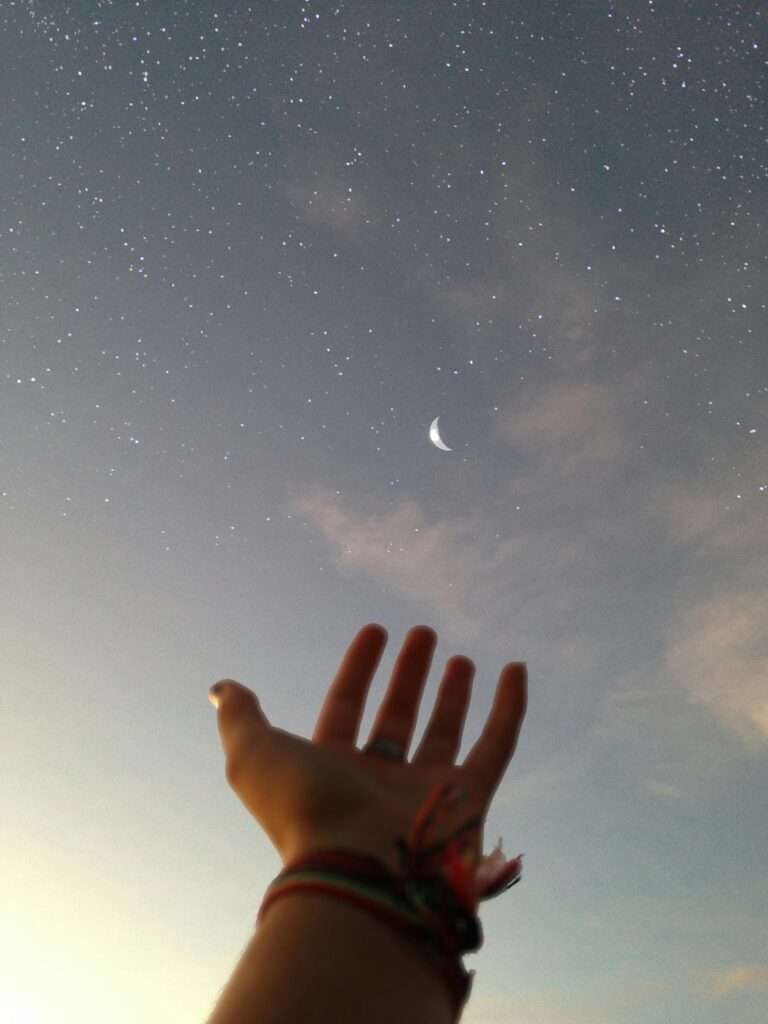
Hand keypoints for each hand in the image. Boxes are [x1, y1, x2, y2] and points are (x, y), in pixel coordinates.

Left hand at [209, 623, 526, 875]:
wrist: (358, 871)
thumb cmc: (303, 810)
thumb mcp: (254, 755)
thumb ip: (240, 718)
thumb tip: (221, 687)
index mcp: (333, 768)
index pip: (347, 706)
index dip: (358, 668)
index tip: (375, 630)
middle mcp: (380, 780)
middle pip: (398, 717)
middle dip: (409, 676)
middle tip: (423, 635)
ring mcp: (426, 791)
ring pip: (446, 732)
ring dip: (453, 693)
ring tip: (460, 657)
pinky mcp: (471, 800)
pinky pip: (496, 746)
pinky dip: (510, 709)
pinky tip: (516, 670)